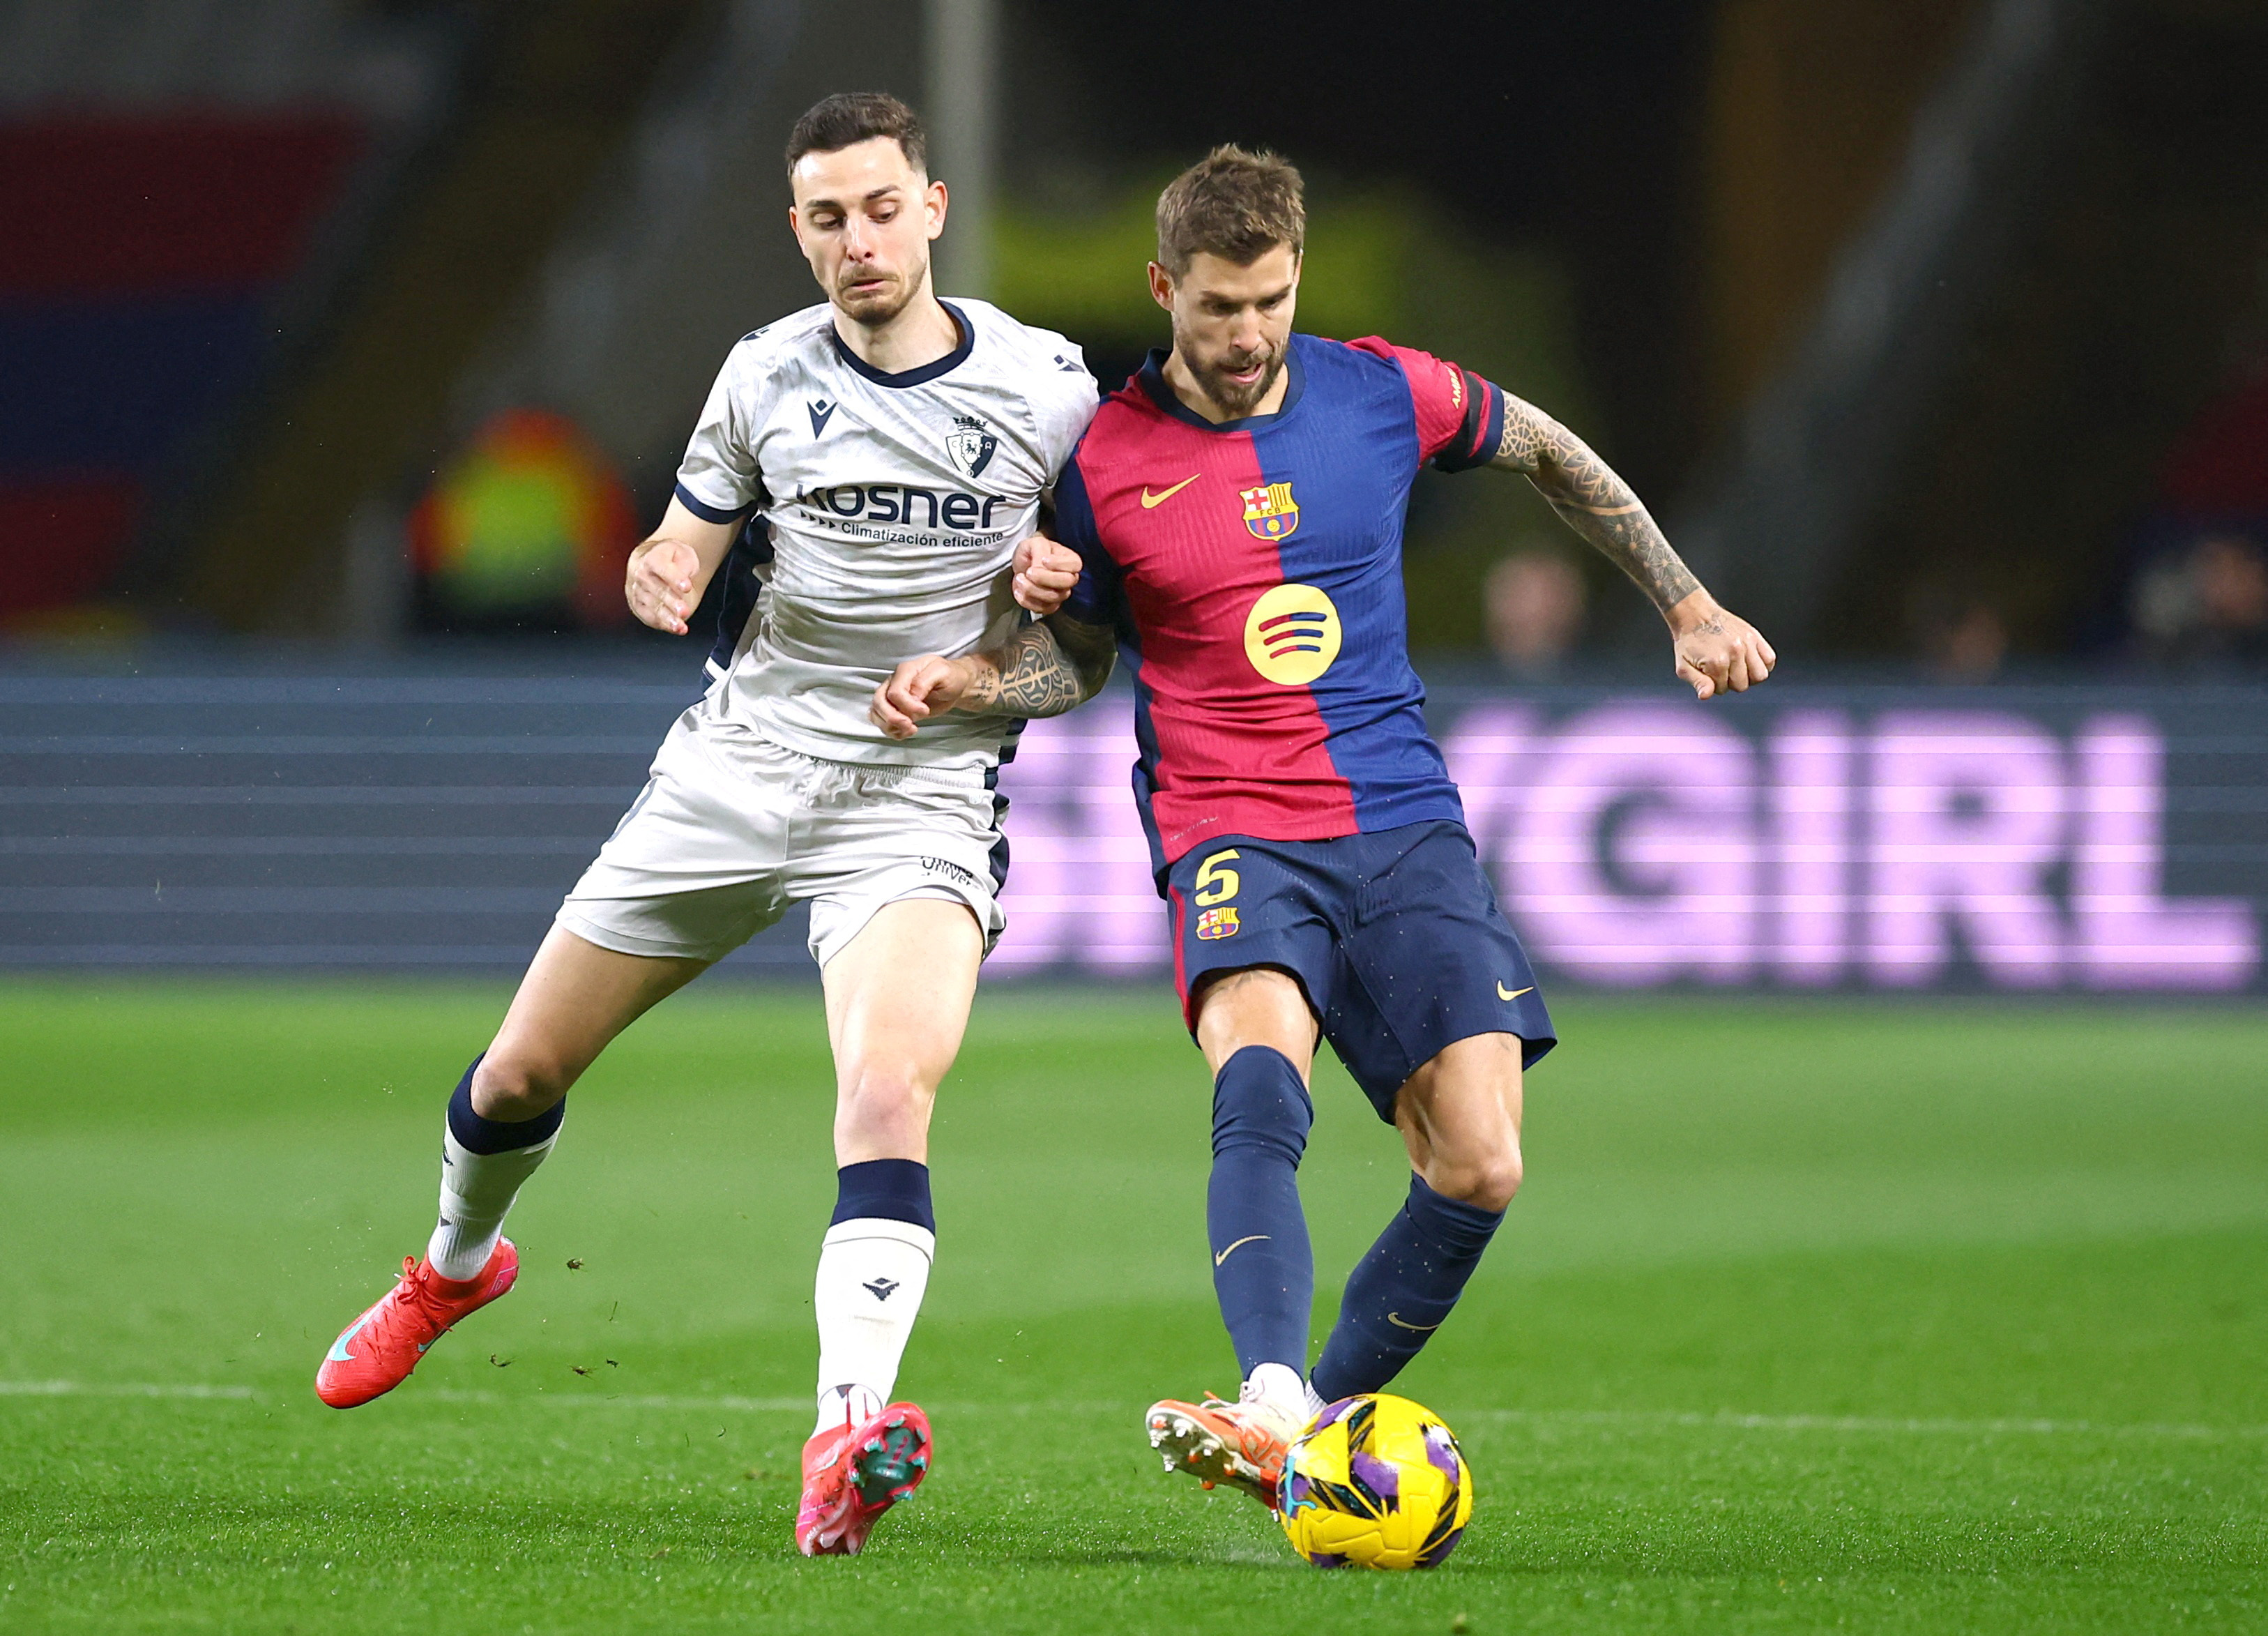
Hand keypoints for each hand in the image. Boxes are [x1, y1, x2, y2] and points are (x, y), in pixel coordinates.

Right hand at [626, 537, 700, 634]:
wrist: (653, 564)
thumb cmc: (671, 560)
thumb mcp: (682, 554)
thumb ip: (685, 565)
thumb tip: (684, 578)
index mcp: (652, 558)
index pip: (663, 568)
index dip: (675, 578)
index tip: (687, 586)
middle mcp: (641, 574)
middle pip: (657, 590)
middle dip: (671, 602)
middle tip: (684, 611)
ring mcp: (637, 591)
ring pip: (653, 606)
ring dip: (667, 618)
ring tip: (680, 625)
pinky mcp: (638, 606)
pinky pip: (649, 617)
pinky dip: (664, 624)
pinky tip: (677, 628)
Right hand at [871, 653, 986, 738]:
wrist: (954, 684)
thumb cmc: (949, 676)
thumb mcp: (942, 673)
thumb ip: (924, 682)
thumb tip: (912, 696)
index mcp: (904, 671)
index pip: (894, 692)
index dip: (907, 706)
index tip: (925, 711)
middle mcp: (893, 682)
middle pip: (879, 702)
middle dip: (893, 718)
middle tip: (911, 726)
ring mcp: (890, 696)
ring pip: (876, 713)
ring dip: (890, 726)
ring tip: (911, 730)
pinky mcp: (894, 709)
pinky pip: (882, 722)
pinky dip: (891, 731)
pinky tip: (906, 732)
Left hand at [1011, 535, 1081, 615]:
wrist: (1022, 564)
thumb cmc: (1032, 551)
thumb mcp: (1035, 543)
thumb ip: (1041, 552)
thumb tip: (1041, 567)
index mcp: (1071, 560)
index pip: (1075, 565)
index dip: (1059, 564)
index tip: (1043, 559)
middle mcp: (1069, 578)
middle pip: (1066, 583)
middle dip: (1044, 578)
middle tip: (1029, 571)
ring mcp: (1060, 593)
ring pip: (1053, 598)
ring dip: (1032, 589)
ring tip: (1019, 578)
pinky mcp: (1049, 605)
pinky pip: (1042, 608)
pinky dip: (1027, 601)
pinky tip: (1018, 590)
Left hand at [1667, 592, 1776, 699]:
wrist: (1695, 615)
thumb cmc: (1688, 641)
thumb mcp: (1683, 666)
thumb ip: (1697, 682)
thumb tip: (1706, 696)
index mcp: (1717, 662)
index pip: (1723, 689)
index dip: (1714, 685)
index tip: (1708, 673)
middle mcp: (1735, 652)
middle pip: (1743, 685)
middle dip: (1731, 682)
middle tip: (1722, 670)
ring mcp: (1747, 643)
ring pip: (1761, 675)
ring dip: (1749, 676)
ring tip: (1738, 668)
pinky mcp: (1754, 635)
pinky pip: (1770, 658)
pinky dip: (1763, 664)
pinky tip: (1750, 662)